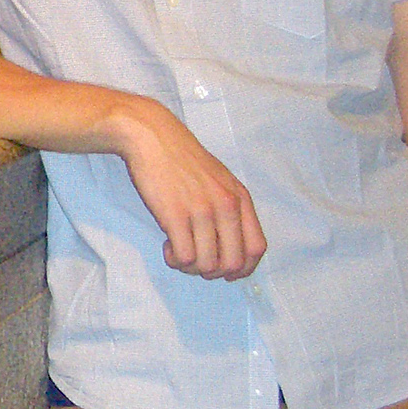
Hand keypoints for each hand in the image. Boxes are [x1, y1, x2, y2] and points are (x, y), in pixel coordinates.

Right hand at [112, 96, 266, 279]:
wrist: (151, 136)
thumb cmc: (180, 157)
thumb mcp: (218, 178)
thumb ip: (228, 207)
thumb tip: (228, 244)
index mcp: (239, 198)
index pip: (256, 248)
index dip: (243, 268)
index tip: (227, 271)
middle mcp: (226, 206)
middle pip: (233, 263)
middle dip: (214, 272)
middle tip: (197, 262)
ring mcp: (202, 211)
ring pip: (207, 265)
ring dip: (192, 268)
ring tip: (179, 253)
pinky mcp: (176, 215)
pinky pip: (185, 257)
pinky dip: (176, 260)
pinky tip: (167, 246)